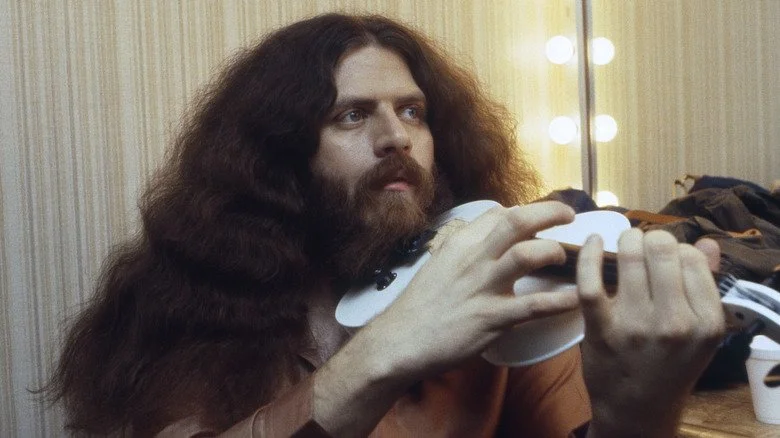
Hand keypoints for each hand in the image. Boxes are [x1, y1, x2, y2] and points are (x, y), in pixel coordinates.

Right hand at [313, 201, 584, 436]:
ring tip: (564, 259)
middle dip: (550, 212)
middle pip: (518, 222)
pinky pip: (534, 305)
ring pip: (528, 255)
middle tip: (569, 216)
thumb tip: (484, 235)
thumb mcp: (438, 264)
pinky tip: (575, 300)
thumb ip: (462, 248)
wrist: (401, 340)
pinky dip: (560, 301)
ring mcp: (483, 287)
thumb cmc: (420, 305)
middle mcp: (473, 258)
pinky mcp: (491, 317)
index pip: (499, 214)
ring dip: (554, 253)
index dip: (525, 211)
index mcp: (460, 243)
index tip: (541, 217)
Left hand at [576, 230, 724, 436]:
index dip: (677, 248)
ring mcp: (637, 327)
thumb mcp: (700, 331)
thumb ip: (705, 285)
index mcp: (706, 322)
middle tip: (642, 244)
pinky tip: (592, 241)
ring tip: (624, 243)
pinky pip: (591, 282)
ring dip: (625, 241)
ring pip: (629, 258)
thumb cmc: (669, 363)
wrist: (637, 408)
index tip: (666, 255)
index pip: (692, 258)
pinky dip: (589, 255)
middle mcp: (675, 324)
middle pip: (662, 251)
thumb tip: (706, 242)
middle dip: (651, 238)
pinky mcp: (601, 330)